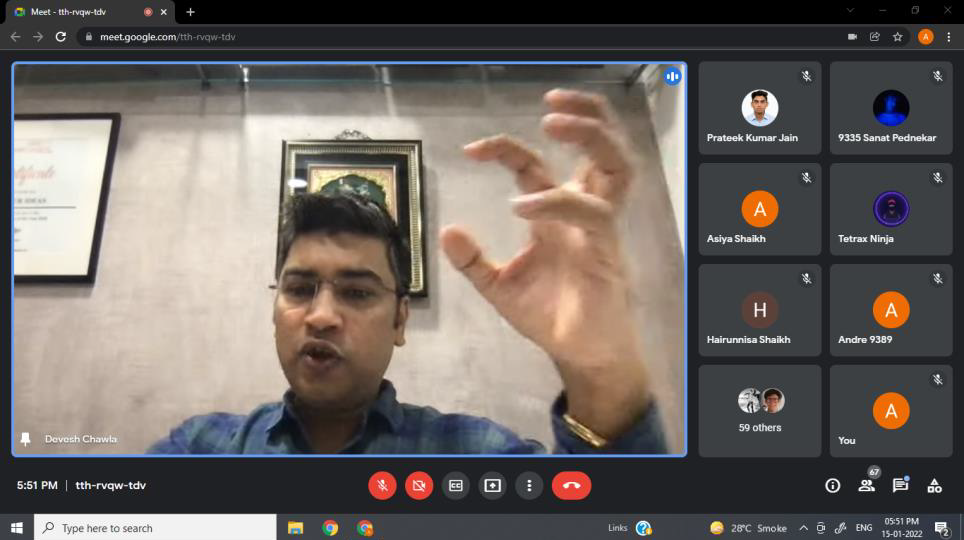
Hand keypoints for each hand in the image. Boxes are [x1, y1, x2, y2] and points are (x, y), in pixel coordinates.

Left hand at [440, 89, 650, 438]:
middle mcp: (580, 211)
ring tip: (554, 123)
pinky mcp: (607, 249)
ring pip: (613, 164)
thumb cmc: (548, 315)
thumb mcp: (499, 287)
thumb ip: (474, 260)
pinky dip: (558, 201)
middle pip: (597, 145)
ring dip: (589, 136)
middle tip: (550, 104)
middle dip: (582, 114)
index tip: (469, 150)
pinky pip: (591, 212)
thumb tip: (447, 229)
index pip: (534, 163)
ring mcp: (597, 227)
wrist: (577, 353)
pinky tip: (524, 205)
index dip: (505, 149)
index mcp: (554, 213)